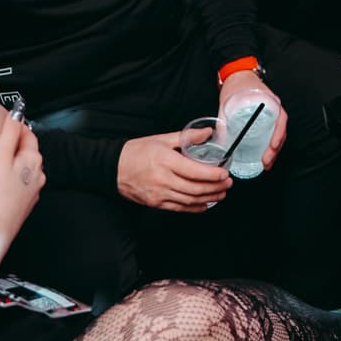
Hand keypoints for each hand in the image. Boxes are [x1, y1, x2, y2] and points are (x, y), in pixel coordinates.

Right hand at [0, 113, 43, 239]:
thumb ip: (9, 132)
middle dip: (15, 143)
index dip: (17, 125)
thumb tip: (18, 111)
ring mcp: (31, 193)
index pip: (29, 135)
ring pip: (24, 170)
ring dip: (12, 162)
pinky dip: (10, 178)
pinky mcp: (21, 207)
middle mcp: (37, 177)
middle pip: (28, 152)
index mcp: (33, 161)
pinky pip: (18, 185)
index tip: (7, 120)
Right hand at [117, 131, 232, 210]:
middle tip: (228, 184)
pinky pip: (179, 208)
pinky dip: (194, 208)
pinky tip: (204, 204)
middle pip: (195, 188)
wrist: (113, 168)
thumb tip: (208, 132)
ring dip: (208, 198)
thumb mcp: (162, 139)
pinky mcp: (155, 203)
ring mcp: (159, 194)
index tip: (225, 173)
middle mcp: (163, 179)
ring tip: (221, 194)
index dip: (213, 174)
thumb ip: (187, 136)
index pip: (195, 171)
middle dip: (215, 187)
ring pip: (189, 200)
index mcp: (165, 161)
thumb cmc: (137, 152)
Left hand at [218, 71, 289, 172]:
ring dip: (274, 149)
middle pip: (280, 130)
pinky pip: (272, 132)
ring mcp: (272, 113)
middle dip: (275, 148)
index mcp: (269, 101)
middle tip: (267, 161)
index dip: (278, 134)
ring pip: (278, 133)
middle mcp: (274, 107)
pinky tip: (264, 154)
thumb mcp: (228, 102)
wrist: (238, 75)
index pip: (280, 118)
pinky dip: (270, 144)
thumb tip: (221, 141)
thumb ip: (224, 121)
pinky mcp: (267, 118)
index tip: (272, 146)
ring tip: (267, 163)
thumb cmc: (236, 85)